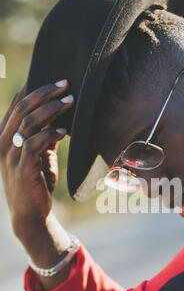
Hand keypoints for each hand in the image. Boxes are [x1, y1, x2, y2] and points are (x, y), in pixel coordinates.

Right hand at [0, 80, 73, 240]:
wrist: (31, 213)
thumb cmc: (36, 181)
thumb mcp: (40, 154)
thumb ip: (44, 134)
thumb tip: (59, 114)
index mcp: (5, 136)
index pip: (16, 105)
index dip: (33, 88)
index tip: (52, 77)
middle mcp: (3, 143)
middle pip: (22, 108)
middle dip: (44, 93)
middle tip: (65, 84)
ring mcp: (11, 156)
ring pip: (28, 123)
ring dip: (51, 109)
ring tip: (70, 101)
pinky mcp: (22, 169)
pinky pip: (34, 144)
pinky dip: (49, 134)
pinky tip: (64, 130)